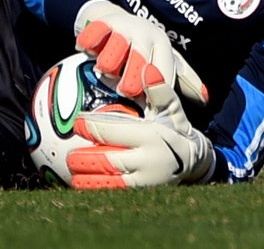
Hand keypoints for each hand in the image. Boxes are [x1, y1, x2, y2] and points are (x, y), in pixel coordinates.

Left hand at [67, 82, 215, 188]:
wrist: (195, 163)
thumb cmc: (175, 130)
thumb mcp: (172, 109)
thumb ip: (159, 91)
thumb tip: (148, 68)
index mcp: (151, 137)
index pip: (114, 132)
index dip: (92, 126)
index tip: (77, 122)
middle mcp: (147, 161)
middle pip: (108, 161)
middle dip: (84, 159)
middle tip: (67, 155)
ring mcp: (145, 182)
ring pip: (109, 183)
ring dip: (87, 179)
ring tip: (71, 173)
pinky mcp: (143, 195)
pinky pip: (115, 195)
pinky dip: (97, 191)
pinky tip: (81, 186)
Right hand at [74, 0, 207, 108]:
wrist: (113, 17)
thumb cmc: (142, 46)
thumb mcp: (164, 59)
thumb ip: (184, 80)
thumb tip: (205, 100)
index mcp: (162, 44)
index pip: (162, 73)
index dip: (155, 92)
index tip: (148, 107)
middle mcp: (145, 33)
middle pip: (138, 66)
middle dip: (129, 83)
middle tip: (123, 90)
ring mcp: (123, 27)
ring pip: (112, 59)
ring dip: (106, 68)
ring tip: (105, 70)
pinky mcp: (102, 22)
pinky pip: (91, 42)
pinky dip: (88, 49)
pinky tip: (88, 53)